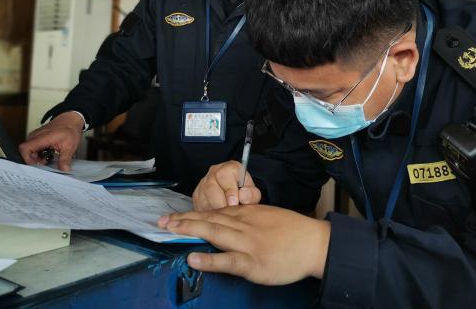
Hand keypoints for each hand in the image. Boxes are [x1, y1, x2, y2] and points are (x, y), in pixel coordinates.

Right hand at [18, 111, 83, 170]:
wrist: (70, 120)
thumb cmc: (69, 129)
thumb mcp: (70, 146)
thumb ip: (65, 159)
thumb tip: (64, 169)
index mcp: (42, 137)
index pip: (25, 149)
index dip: (28, 159)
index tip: (38, 164)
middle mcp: (35, 136)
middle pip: (26, 152)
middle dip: (35, 161)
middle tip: (46, 162)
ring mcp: (35, 137)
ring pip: (29, 151)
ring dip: (38, 158)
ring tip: (49, 157)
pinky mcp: (36, 138)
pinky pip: (33, 148)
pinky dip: (39, 154)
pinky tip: (48, 154)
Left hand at [157, 204, 330, 284]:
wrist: (314, 243)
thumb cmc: (292, 231)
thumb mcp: (266, 216)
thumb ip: (246, 218)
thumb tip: (226, 221)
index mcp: (247, 214)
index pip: (214, 212)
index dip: (191, 214)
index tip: (173, 216)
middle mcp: (243, 225)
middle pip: (209, 220)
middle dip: (183, 220)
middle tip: (161, 221)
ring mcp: (247, 244)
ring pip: (214, 234)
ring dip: (190, 230)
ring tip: (170, 230)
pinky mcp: (253, 263)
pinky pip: (227, 261)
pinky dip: (209, 260)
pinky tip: (194, 259)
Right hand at [192, 161, 261, 210]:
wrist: (236, 197)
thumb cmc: (243, 193)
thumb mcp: (253, 193)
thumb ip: (252, 194)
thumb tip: (243, 195)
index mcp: (229, 168)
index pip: (224, 175)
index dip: (229, 191)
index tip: (234, 202)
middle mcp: (214, 173)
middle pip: (210, 187)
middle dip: (220, 203)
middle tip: (229, 212)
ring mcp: (203, 183)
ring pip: (203, 198)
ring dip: (214, 209)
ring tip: (224, 216)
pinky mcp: (197, 195)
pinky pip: (199, 205)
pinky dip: (208, 213)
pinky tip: (217, 216)